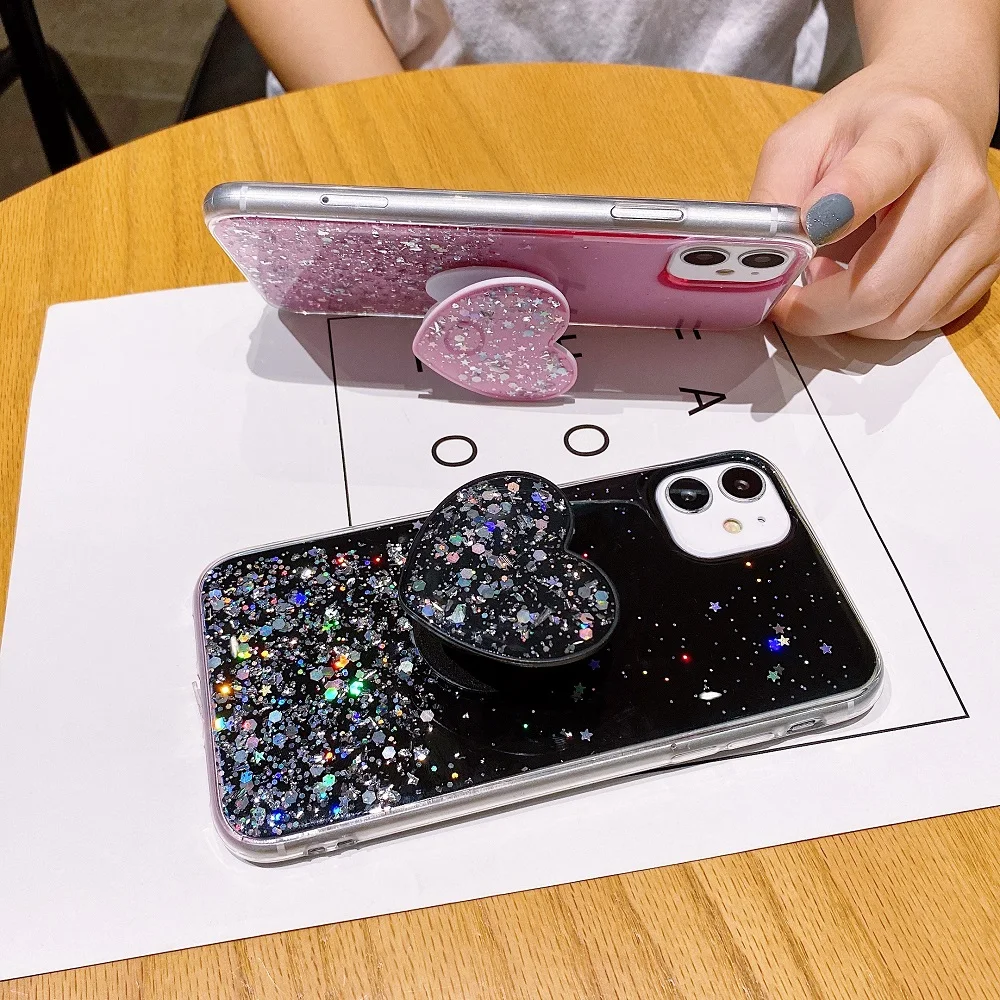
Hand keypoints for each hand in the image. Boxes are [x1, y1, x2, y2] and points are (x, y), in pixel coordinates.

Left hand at [750, 63, 999, 338]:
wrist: (936, 114)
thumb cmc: (862, 132)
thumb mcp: (802, 141)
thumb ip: (773, 194)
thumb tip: (754, 257)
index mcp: (910, 133)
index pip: (879, 174)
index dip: (839, 208)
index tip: (807, 229)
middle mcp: (958, 183)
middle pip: (880, 284)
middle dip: (815, 310)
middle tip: (784, 301)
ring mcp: (979, 230)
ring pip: (898, 318)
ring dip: (845, 318)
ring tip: (827, 280)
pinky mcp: (987, 265)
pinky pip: (919, 322)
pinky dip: (877, 320)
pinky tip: (862, 282)